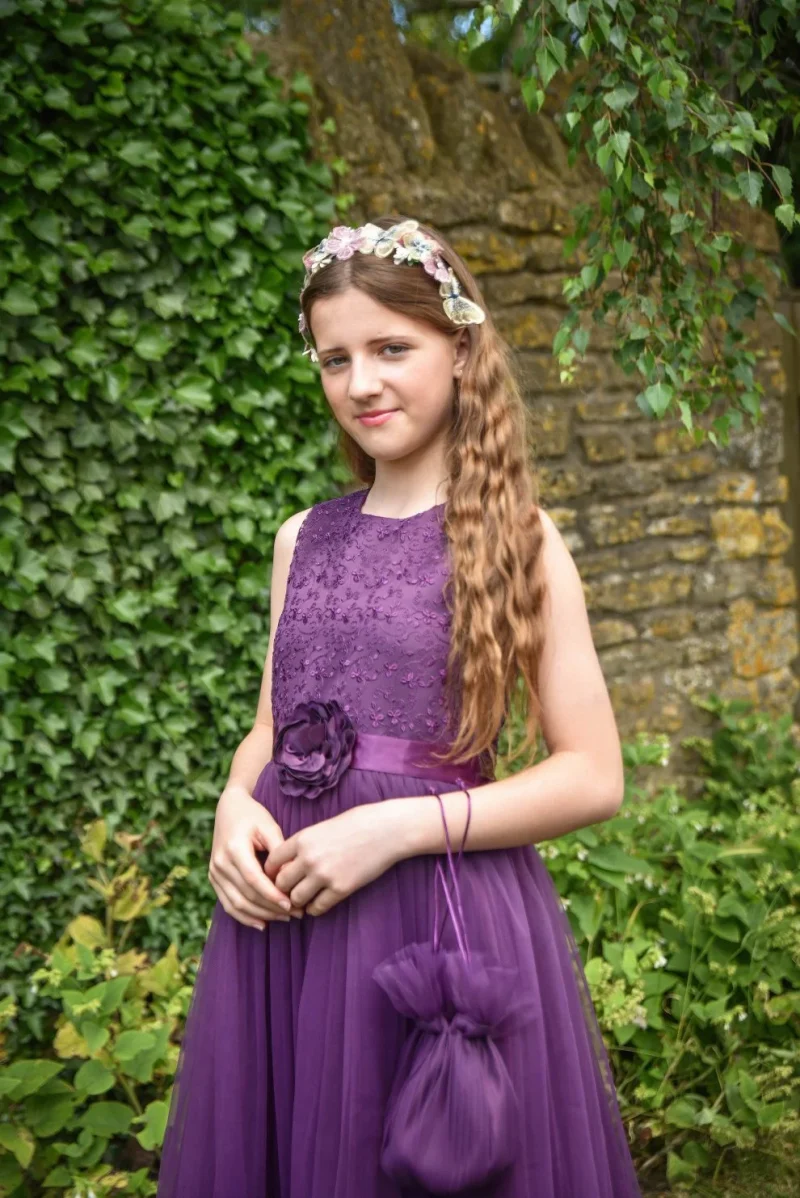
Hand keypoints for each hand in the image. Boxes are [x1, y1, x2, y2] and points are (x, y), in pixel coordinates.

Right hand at [209, 784, 305, 928]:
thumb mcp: (269, 828)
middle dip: (272, 908)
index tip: (292, 904)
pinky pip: (228, 904)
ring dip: (261, 915)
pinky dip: (245, 916)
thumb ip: (279, 853)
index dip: (272, 895)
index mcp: (234, 848)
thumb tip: (288, 880)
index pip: (254, 880)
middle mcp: (220, 863)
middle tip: (297, 913)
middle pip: (247, 895)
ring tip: (285, 918)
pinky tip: (262, 923)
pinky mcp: (214, 878)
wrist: (230, 808)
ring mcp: (214, 872)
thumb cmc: (254, 816)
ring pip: (237, 904)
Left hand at [263, 803, 405, 917]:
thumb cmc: (357, 823)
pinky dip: (315, 908)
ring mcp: (324, 875)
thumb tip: (290, 862)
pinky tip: (320, 902)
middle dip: (283, 889)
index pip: (272, 861)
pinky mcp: (341, 889)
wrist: (386, 830)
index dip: (271, 871)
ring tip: (305, 898)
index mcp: (302, 839)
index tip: (277, 876)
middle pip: (280, 883)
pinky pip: (317, 907)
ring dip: (298, 901)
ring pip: (296, 899)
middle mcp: (309, 858)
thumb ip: (305, 844)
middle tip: (290, 891)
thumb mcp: (323, 827)